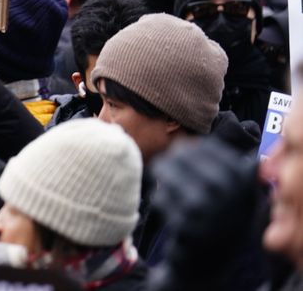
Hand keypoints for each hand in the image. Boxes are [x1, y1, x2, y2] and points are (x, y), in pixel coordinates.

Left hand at [148, 138, 260, 288]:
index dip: (194, 146)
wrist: (209, 265)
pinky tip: (161, 199)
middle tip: (164, 159)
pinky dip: (159, 198)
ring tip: (158, 172)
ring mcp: (209, 213)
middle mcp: (230, 196)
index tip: (183, 148)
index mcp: (244, 184)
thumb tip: (191, 137)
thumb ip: (224, 168)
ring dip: (163, 172)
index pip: (213, 150)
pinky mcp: (187, 228)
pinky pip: (164, 202)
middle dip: (174, 157)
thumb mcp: (235, 196)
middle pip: (190, 160)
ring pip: (173, 178)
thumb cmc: (219, 221)